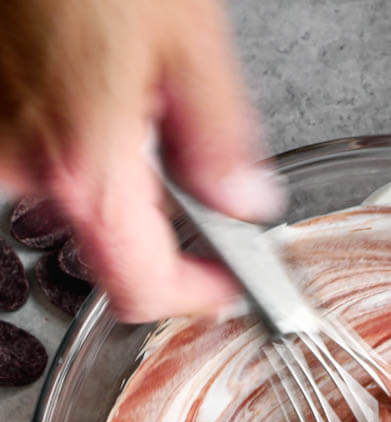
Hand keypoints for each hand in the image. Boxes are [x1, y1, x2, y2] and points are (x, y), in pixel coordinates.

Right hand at [0, 0, 282, 320]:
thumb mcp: (187, 34)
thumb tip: (246, 201)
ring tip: (117, 79)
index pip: (143, 289)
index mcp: (86, 165)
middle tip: (173, 138)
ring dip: (104, 163)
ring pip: (68, 192)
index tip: (221, 283)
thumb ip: (222, 137)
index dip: (193, 296)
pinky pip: (30, 153)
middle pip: (106, 240)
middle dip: (151, 209)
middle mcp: (23, 169)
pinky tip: (77, 71)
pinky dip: (65, 131)